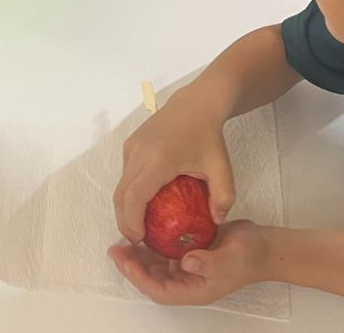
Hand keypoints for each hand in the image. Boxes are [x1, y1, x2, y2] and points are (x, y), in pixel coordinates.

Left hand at [109, 220, 270, 306]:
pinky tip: (143, 228)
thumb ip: (209, 263)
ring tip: (122, 240)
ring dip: (139, 255)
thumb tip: (186, 262)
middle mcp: (187, 281)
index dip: (139, 277)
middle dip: (132, 266)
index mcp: (194, 289)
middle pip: (153, 278)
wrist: (262, 246)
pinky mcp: (189, 251)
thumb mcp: (230, 259)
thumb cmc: (248, 256)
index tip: (124, 260)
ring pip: (156, 265)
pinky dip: (152, 242)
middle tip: (115, 248)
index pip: (160, 290)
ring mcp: (188, 267)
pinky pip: (165, 251)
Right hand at [113, 89, 233, 244]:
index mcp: (159, 159)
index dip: (132, 221)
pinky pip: (125, 173)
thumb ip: (223, 198)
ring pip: (120, 184)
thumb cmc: (208, 136)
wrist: (196, 103)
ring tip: (139, 225)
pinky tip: (143, 204)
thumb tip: (216, 222)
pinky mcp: (131, 143)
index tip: (139, 239)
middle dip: (124, 220)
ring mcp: (132, 146)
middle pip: (121, 193)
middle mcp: (139, 151)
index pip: (136, 195)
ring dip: (125, 207)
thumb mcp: (222, 168)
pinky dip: (128, 192)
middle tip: (137, 240)